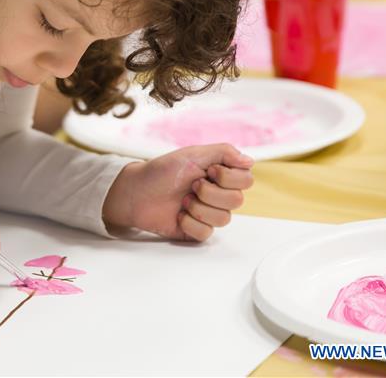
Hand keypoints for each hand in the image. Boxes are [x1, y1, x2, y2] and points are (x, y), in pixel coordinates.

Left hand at [102, 144, 253, 241]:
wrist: (136, 192)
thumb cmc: (162, 171)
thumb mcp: (192, 154)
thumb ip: (223, 152)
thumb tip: (249, 160)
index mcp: (220, 175)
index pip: (246, 180)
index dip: (228, 177)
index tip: (209, 170)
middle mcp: (218, 195)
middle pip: (237, 200)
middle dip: (210, 192)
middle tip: (191, 185)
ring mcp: (208, 213)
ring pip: (224, 218)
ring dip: (199, 207)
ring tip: (182, 200)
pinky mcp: (197, 231)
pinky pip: (207, 233)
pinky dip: (190, 223)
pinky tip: (178, 215)